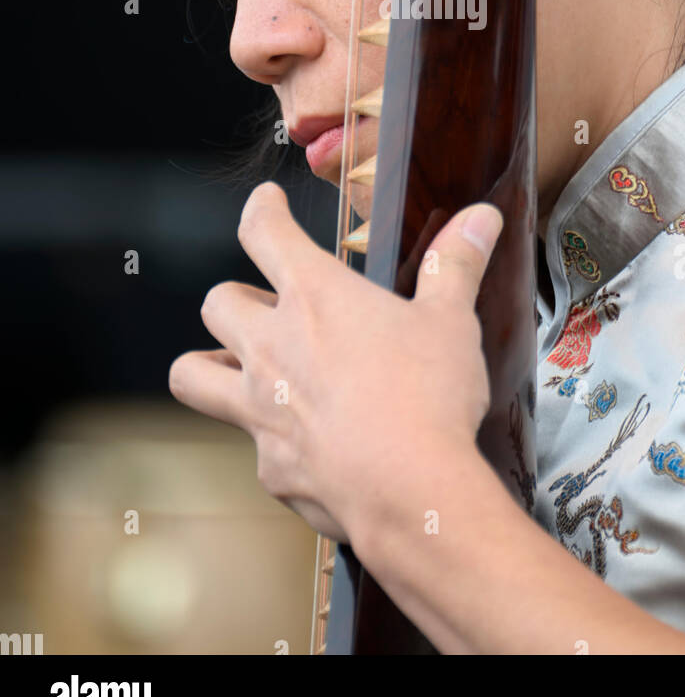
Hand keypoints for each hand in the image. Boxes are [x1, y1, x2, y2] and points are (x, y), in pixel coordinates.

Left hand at [167, 181, 503, 546]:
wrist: (411, 492)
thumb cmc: (428, 399)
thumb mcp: (450, 320)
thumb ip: (454, 264)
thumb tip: (479, 218)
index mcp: (315, 298)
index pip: (264, 234)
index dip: (261, 211)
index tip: (265, 205)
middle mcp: (273, 347)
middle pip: (217, 303)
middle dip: (235, 298)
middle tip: (266, 306)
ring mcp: (260, 408)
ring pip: (192, 374)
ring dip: (208, 364)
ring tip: (237, 368)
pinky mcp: (268, 465)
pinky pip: (250, 444)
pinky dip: (269, 438)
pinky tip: (303, 442)